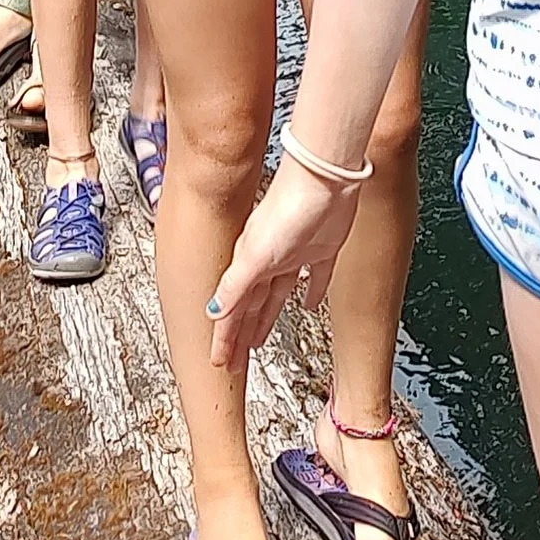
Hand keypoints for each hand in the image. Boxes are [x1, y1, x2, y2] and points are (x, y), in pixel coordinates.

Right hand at [206, 159, 362, 367]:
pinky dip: (311, 293)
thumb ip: (235, 285)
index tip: (219, 360)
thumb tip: (213, 312)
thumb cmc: (288, 208)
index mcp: (249, 263)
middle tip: (234, 359)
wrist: (326, 179)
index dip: (225, 337)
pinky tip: (310, 304)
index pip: (233, 310)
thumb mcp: (255, 254)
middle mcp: (269, 260)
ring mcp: (295, 255)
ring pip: (277, 296)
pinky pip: (315, 279)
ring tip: (259, 340)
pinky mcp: (322, 249)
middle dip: (241, 333)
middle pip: (252, 307)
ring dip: (267, 318)